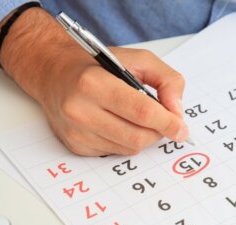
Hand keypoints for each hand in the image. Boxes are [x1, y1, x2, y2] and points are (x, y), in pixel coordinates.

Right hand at [0, 8, 187, 155]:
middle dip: (158, 132)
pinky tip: (118, 124)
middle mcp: (79, 109)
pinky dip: (126, 142)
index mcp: (94, 83)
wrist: (53, 73)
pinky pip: (115, 153)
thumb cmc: (97, 65)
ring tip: (138, 119)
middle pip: (137, 136)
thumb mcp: (137, 59)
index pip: (142, 112)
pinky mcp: (75, 146)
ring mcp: (76, 132)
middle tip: (164, 122)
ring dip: (143, 137)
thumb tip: (177, 111)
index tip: (181, 128)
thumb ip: (167, 80)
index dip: (167, 123)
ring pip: (129, 149)